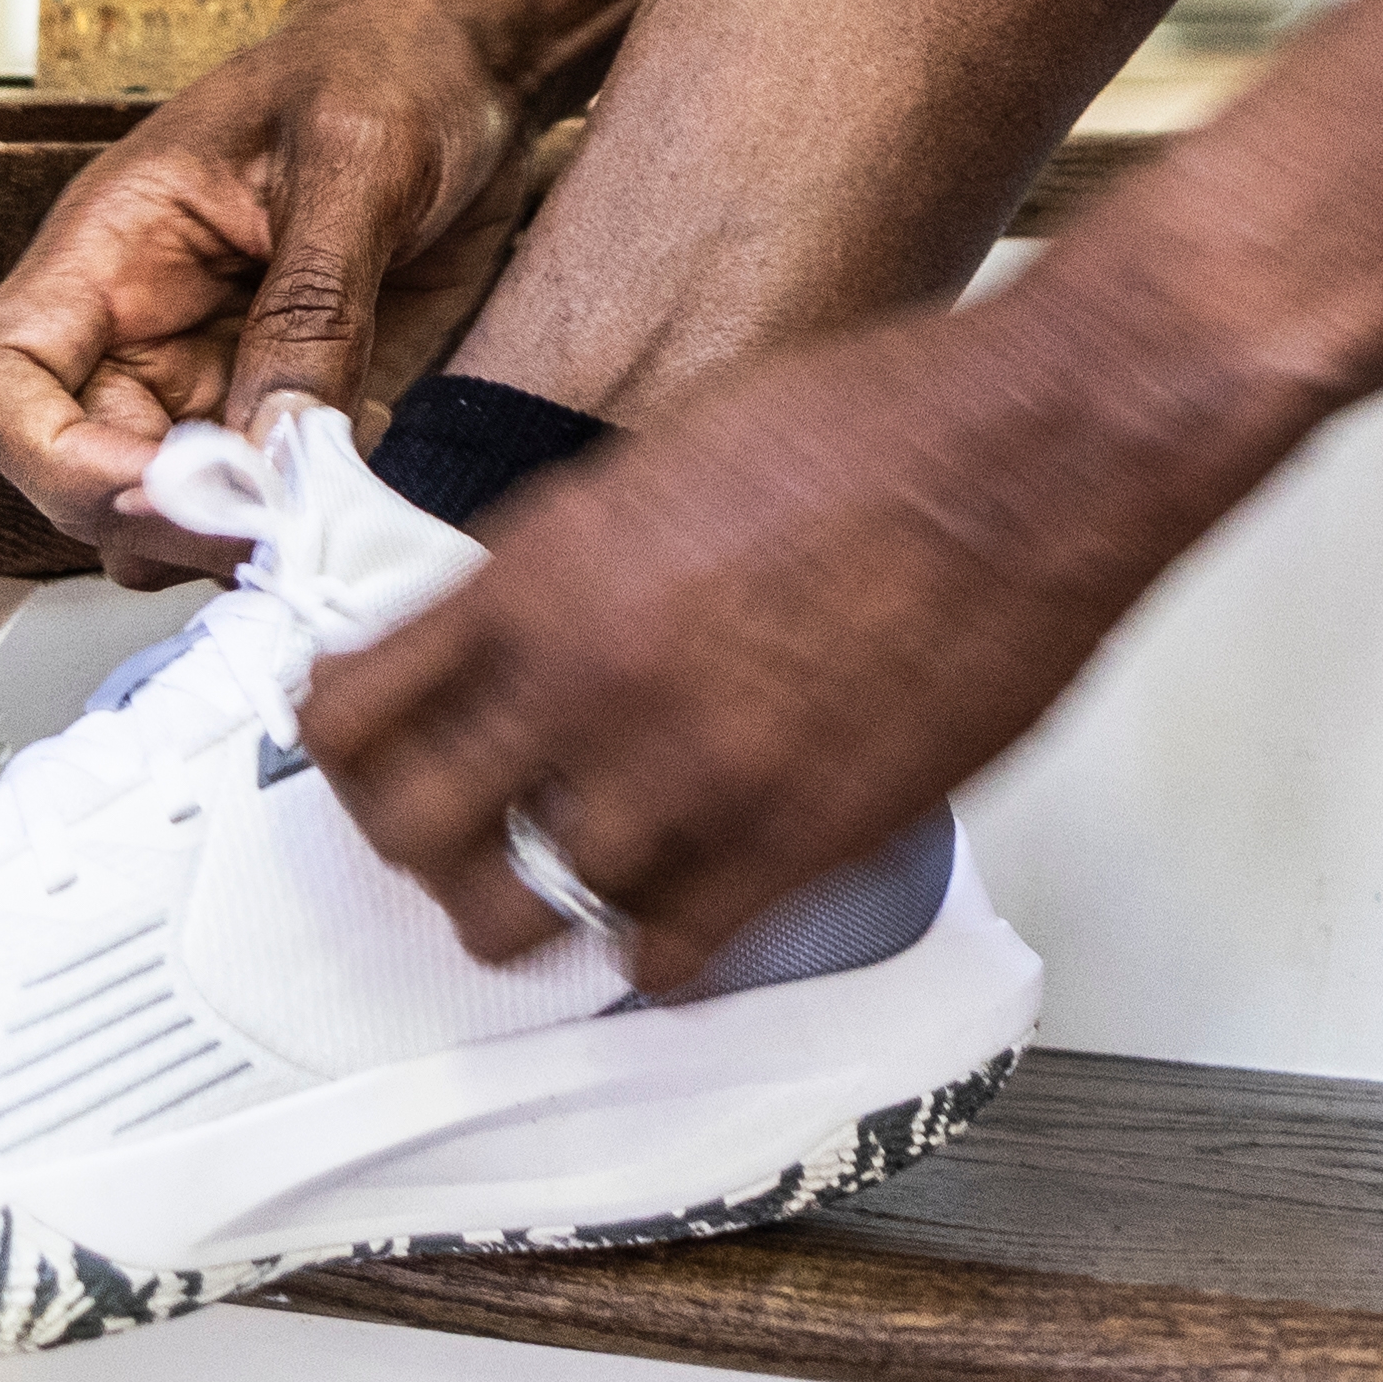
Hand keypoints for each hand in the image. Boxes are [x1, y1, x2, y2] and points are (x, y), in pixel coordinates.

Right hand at [0, 0, 540, 575]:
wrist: (478, 60)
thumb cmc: (390, 59)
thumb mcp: (356, 160)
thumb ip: (313, 305)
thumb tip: (274, 445)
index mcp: (110, 244)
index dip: (48, 458)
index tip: (162, 484)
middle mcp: (140, 328)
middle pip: (76, 477)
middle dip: (165, 520)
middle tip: (277, 522)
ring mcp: (212, 378)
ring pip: (164, 516)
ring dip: (231, 538)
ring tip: (322, 505)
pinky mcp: (289, 409)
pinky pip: (264, 506)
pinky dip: (303, 522)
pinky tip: (365, 476)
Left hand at [305, 262, 1304, 988]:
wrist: (1035, 449)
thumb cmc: (879, 424)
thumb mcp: (663, 463)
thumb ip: (569, 569)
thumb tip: (509, 646)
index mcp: (542, 570)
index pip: (348, 711)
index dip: (347, 753)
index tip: (375, 761)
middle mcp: (590, 681)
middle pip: (413, 840)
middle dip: (427, 847)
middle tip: (467, 840)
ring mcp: (691, 776)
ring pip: (533, 917)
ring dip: (546, 904)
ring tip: (577, 877)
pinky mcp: (796, 845)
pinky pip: (664, 957)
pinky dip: (658, 943)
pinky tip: (683, 897)